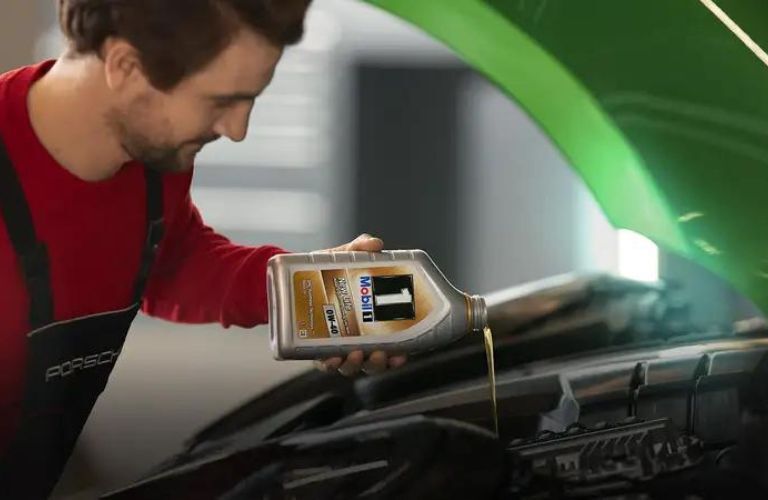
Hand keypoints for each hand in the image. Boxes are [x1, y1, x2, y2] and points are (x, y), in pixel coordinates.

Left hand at [313, 233, 407, 375]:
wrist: (294, 278)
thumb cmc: (327, 272)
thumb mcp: (344, 257)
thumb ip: (360, 247)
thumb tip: (374, 243)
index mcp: (371, 323)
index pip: (392, 345)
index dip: (399, 354)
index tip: (402, 352)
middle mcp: (356, 339)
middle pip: (373, 361)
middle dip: (379, 362)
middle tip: (381, 352)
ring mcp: (337, 346)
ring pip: (352, 366)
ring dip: (357, 364)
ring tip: (356, 354)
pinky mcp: (315, 348)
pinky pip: (325, 363)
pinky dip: (330, 363)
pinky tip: (332, 357)